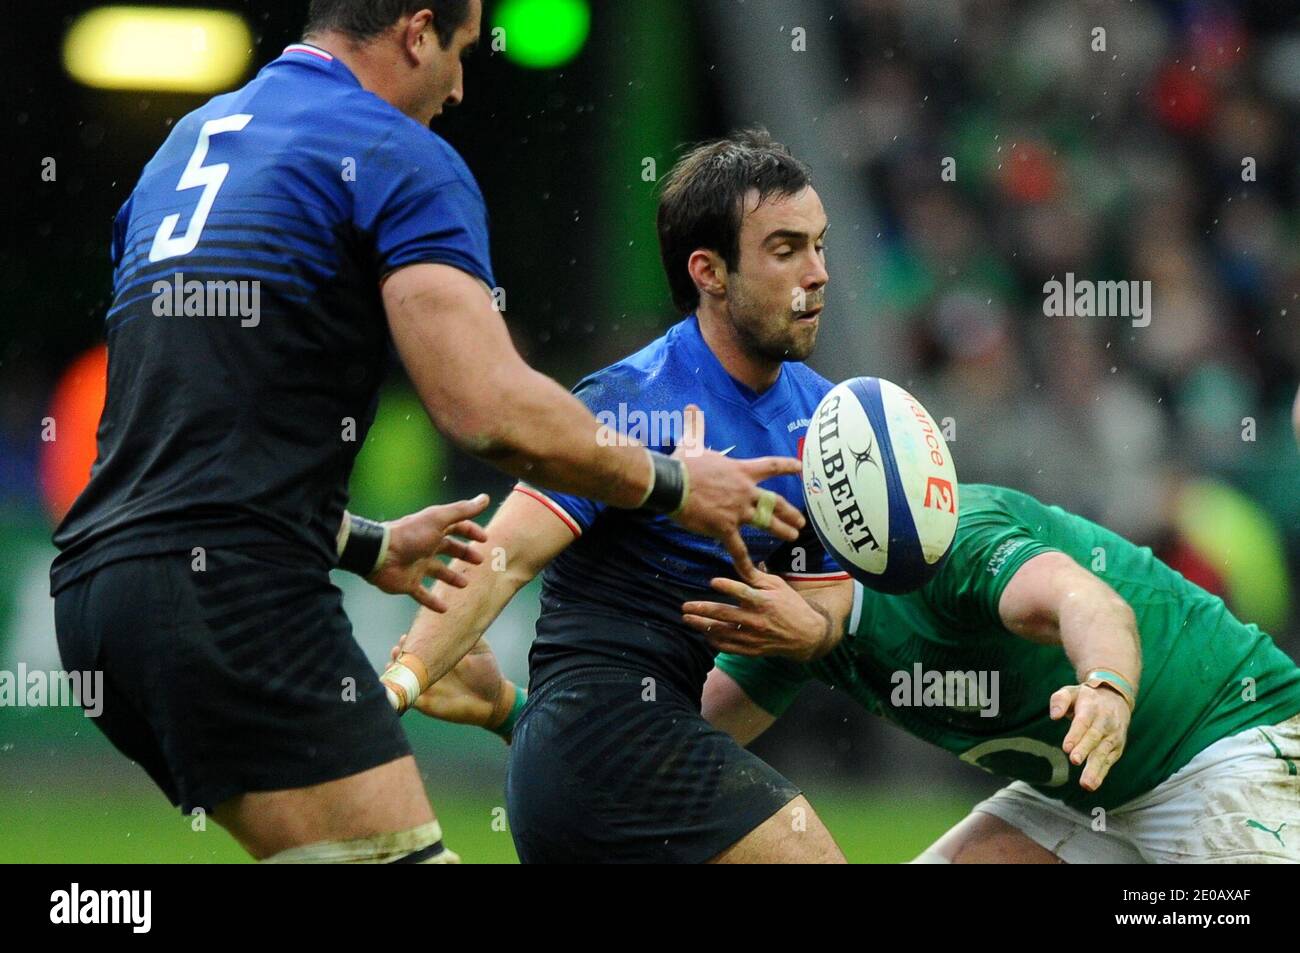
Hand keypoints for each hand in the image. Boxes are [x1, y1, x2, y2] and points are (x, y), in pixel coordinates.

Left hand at [369, 494, 490, 610]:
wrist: (379, 555)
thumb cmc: (411, 535)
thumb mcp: (438, 519)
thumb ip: (462, 510)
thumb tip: (485, 498)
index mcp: (433, 529)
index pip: (456, 527)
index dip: (471, 531)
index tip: (484, 539)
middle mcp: (426, 546)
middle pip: (449, 548)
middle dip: (464, 553)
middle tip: (479, 561)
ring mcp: (417, 565)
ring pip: (438, 572)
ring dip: (451, 578)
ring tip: (464, 584)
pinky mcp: (409, 583)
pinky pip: (422, 594)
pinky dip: (433, 602)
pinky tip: (444, 609)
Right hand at [390, 635, 512, 727]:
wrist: (493, 699)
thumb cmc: (486, 672)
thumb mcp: (478, 647)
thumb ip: (468, 633)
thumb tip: (463, 612)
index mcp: (438, 657)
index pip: (418, 646)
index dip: (409, 641)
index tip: (405, 636)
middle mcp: (429, 671)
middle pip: (405, 661)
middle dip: (398, 654)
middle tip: (397, 649)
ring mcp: (426, 687)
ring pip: (402, 678)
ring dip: (394, 671)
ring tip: (392, 664)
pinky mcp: (427, 704)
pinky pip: (408, 698)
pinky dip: (400, 692)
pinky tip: (395, 685)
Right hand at [670, 405, 804, 581]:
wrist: (671, 483)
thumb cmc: (681, 462)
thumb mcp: (692, 441)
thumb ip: (695, 425)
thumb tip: (690, 407)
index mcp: (742, 471)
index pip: (772, 466)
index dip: (789, 466)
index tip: (802, 468)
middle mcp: (745, 491)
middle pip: (776, 502)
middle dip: (790, 512)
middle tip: (801, 521)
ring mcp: (737, 511)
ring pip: (767, 523)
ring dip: (782, 530)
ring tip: (792, 537)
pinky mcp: (725, 528)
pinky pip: (739, 550)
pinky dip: (746, 564)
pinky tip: (754, 576)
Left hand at [682, 568, 832, 661]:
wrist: (807, 635)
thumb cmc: (791, 604)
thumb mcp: (777, 585)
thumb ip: (755, 575)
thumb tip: (739, 558)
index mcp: (764, 601)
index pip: (743, 592)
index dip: (728, 586)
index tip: (713, 582)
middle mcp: (757, 620)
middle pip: (725, 615)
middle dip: (702, 610)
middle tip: (685, 607)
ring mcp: (753, 637)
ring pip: (722, 633)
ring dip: (702, 626)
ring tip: (687, 619)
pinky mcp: (752, 650)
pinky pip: (729, 647)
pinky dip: (715, 642)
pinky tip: (704, 635)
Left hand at [1050, 683, 1131, 790]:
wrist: (1116, 698)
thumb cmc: (1086, 698)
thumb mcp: (1071, 691)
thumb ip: (1059, 700)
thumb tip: (1054, 716)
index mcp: (1092, 708)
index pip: (1083, 722)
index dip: (1076, 735)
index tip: (1067, 748)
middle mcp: (1105, 722)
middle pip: (1095, 737)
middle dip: (1085, 749)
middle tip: (1075, 761)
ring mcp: (1113, 736)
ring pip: (1103, 752)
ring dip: (1095, 769)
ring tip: (1086, 784)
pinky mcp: (1116, 748)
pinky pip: (1108, 761)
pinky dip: (1101, 773)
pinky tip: (1093, 784)